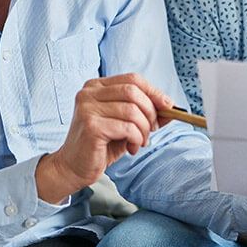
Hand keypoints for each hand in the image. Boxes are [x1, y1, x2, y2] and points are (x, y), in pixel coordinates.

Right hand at [36, 73, 172, 202]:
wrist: (74, 167)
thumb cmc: (102, 144)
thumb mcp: (127, 124)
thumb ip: (147, 113)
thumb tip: (172, 107)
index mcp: (97, 86)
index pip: (133, 79)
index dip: (153, 91)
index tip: (168, 106)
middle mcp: (89, 92)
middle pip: (133, 91)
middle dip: (150, 112)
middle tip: (151, 129)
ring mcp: (87, 108)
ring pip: (132, 110)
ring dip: (143, 129)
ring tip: (139, 142)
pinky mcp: (91, 126)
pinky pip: (127, 127)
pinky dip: (136, 138)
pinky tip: (131, 147)